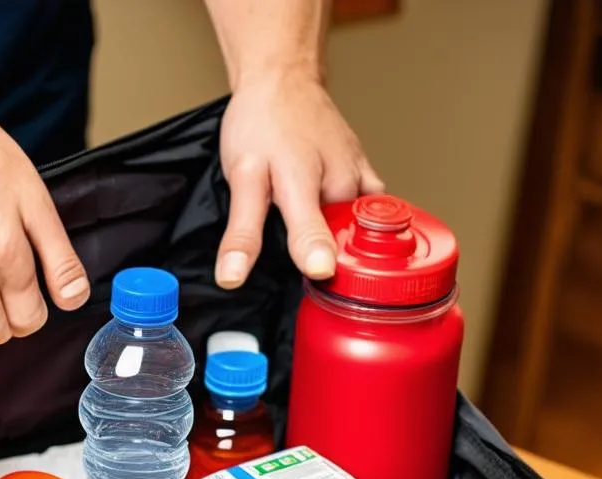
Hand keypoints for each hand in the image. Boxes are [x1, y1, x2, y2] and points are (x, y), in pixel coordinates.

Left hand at [215, 67, 383, 288]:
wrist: (282, 78)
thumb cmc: (261, 123)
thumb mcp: (242, 180)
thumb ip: (244, 232)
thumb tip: (233, 276)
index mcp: (306, 187)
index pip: (321, 245)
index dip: (319, 266)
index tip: (319, 277)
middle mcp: (342, 182)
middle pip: (339, 242)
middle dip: (319, 254)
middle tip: (294, 246)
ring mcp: (359, 175)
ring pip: (354, 226)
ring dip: (337, 234)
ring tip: (311, 222)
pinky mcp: (366, 170)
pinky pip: (369, 205)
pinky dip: (355, 215)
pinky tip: (334, 212)